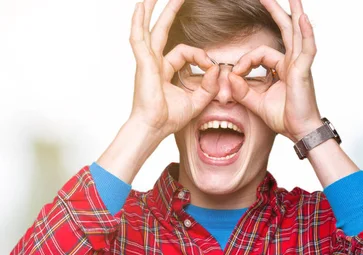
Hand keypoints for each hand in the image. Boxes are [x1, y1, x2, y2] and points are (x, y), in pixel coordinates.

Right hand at [128, 0, 218, 140]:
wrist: (154, 128)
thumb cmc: (169, 118)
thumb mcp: (197, 101)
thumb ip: (209, 86)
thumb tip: (217, 69)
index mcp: (164, 70)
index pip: (185, 53)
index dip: (201, 58)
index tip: (211, 69)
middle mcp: (154, 62)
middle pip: (162, 29)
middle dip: (171, 11)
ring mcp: (146, 60)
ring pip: (148, 28)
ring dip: (151, 9)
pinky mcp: (143, 62)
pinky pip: (139, 36)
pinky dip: (138, 20)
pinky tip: (141, 5)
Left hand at [228, 0, 321, 142]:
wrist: (300, 131)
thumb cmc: (285, 118)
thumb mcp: (257, 102)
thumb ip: (243, 91)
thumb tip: (230, 77)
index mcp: (282, 68)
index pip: (259, 54)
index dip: (244, 62)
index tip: (235, 75)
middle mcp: (292, 62)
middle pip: (284, 30)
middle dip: (275, 10)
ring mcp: (299, 65)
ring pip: (297, 33)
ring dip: (294, 12)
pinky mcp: (304, 71)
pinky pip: (307, 48)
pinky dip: (306, 33)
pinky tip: (303, 19)